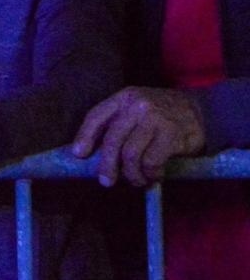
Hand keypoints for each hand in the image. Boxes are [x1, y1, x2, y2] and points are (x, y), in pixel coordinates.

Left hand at [72, 87, 205, 186]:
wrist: (201, 111)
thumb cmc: (161, 114)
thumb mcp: (135, 108)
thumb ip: (117, 122)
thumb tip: (91, 151)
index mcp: (123, 98)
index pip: (96, 116)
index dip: (84, 137)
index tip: (78, 155)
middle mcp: (136, 106)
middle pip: (112, 140)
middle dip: (107, 165)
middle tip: (106, 181)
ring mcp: (154, 119)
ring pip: (131, 154)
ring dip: (132, 174)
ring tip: (137, 180)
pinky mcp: (171, 134)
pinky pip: (151, 161)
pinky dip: (149, 174)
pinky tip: (153, 176)